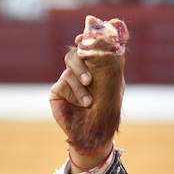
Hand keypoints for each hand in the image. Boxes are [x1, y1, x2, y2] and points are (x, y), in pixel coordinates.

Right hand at [48, 48, 110, 168]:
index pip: (86, 49)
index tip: (83, 40)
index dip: (84, 41)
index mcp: (92, 67)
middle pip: (73, 55)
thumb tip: (117, 51)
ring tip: (89, 102)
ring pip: (69, 72)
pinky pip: (62, 85)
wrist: (96, 133)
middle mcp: (77, 70)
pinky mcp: (57, 91)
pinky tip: (82, 103)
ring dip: (80, 88)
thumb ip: (112, 70)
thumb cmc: (107, 110)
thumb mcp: (113, 89)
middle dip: (81, 65)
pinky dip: (74, 93)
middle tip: (90, 80)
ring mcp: (66, 80)